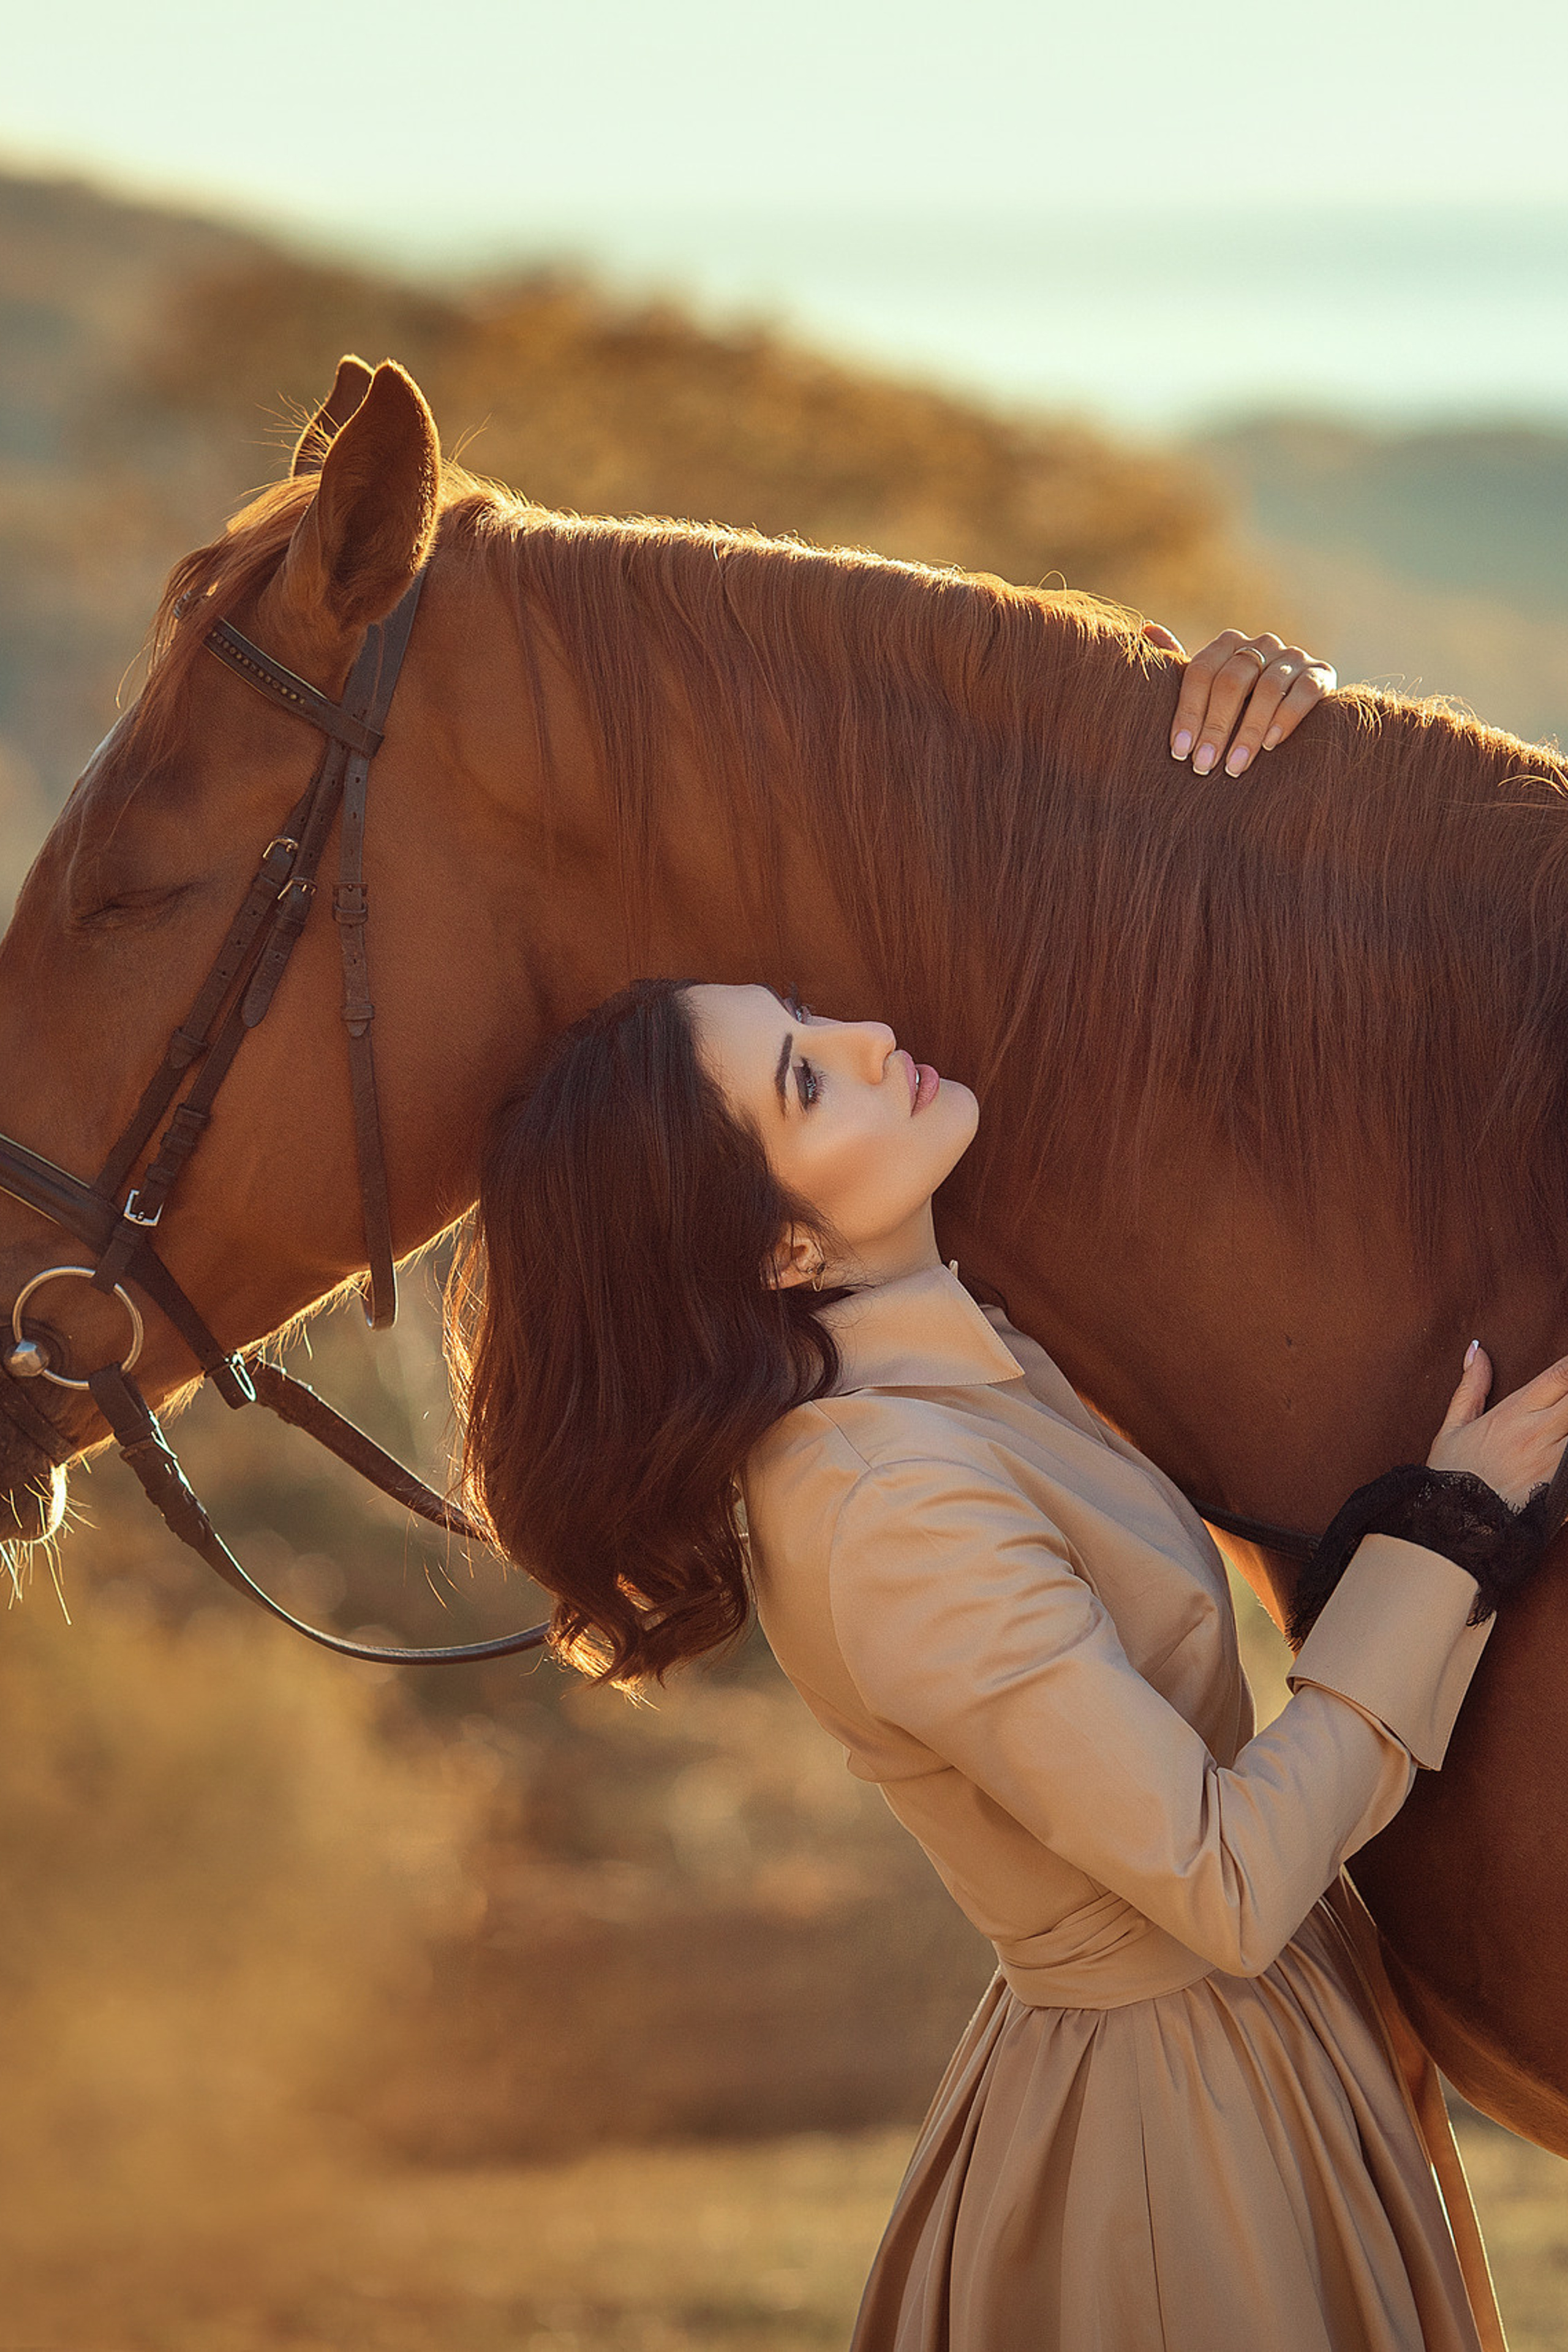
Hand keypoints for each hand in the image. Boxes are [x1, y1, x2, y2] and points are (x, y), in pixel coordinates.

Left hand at [1142, 624, 1335, 776]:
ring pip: (1268, 689)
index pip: (1201, 672)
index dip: (1188, 712)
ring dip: (1248, 731)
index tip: (1179, 752)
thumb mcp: (1212, 686)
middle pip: (1232, 681)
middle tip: (1203, 765)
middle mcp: (1261, 643)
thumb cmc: (1242, 701)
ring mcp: (1293, 656)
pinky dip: (1285, 718)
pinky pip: (1303, 692)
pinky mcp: (1321, 673)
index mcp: (1229, 643)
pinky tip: (1270, 745)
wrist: (1300, 704)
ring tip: (1235, 766)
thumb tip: (1146, 629)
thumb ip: (1182, 664)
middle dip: (1215, 727)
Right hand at [1428, 1343, 1567, 1507]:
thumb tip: (1477, 1351)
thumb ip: (1470, 1388)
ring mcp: (1557, 1462)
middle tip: (1566, 1402)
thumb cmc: (1452, 1479)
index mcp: (1515, 1413)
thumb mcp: (1452, 1429)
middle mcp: (1542, 1433)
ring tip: (1564, 1430)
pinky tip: (1564, 1455)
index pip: (1561, 1374)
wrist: (1455, 1530)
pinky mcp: (1564, 1489)